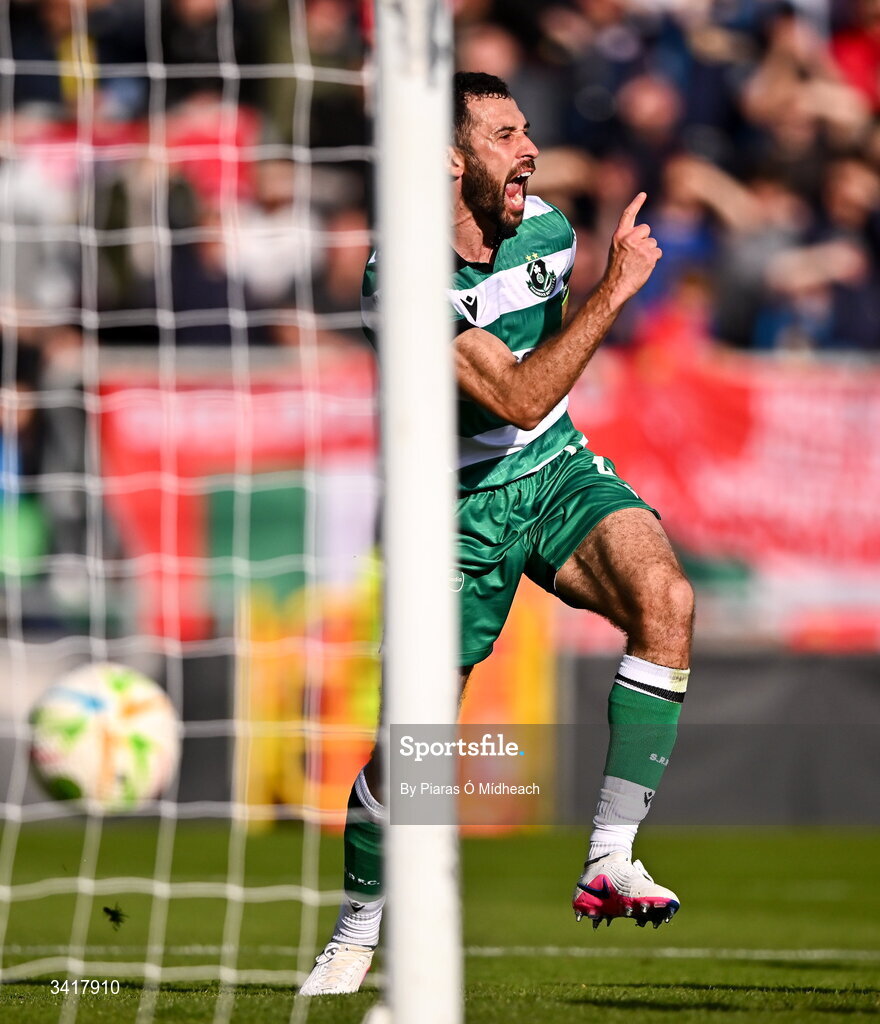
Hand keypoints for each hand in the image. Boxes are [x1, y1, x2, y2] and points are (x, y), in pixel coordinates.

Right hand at [600, 192, 661, 310]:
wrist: (616, 286)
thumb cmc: (617, 269)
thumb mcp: (617, 250)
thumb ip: (628, 239)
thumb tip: (645, 233)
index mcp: (619, 235)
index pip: (628, 215)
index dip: (636, 203)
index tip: (643, 194)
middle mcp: (629, 238)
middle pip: (646, 229)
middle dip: (645, 239)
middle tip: (636, 254)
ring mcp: (639, 247)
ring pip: (653, 243)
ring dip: (649, 252)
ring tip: (638, 263)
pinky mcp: (649, 256)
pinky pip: (658, 252)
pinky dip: (654, 259)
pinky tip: (644, 267)